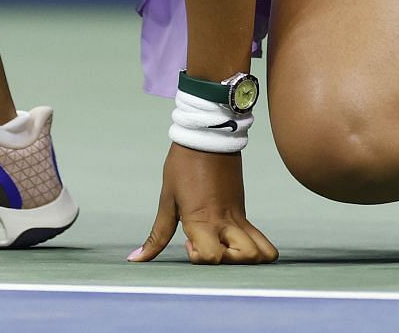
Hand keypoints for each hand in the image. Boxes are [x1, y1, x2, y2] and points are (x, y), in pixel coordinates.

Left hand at [127, 143, 277, 264]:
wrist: (207, 136)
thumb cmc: (182, 166)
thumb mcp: (167, 200)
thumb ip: (158, 235)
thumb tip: (136, 259)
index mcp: (202, 220)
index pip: (212, 257)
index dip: (200, 258)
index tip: (188, 241)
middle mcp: (225, 222)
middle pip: (246, 258)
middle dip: (230, 263)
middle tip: (210, 245)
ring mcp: (239, 217)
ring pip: (262, 252)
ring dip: (247, 258)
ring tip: (225, 246)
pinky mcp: (244, 211)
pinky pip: (261, 239)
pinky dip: (254, 248)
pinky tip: (229, 239)